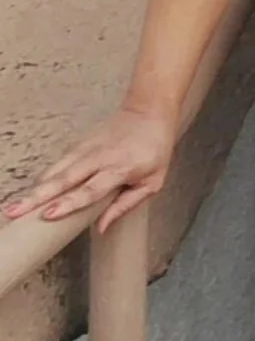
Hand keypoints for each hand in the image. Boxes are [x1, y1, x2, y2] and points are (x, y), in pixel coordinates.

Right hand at [3, 105, 178, 233]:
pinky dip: (42, 178)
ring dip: (34, 189)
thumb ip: (126, 205)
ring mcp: (86, 148)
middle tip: (15, 212)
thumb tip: (101, 229)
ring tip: (14, 207)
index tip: (49, 214)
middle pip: (64, 179)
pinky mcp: (78, 144)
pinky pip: (57, 164)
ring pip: (56, 170)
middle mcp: (100, 157)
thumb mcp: (153, 181)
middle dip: (38, 197)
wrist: (149, 111)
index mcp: (121, 167)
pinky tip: (30, 193)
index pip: (91, 189)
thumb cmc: (154, 150)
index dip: (70, 202)